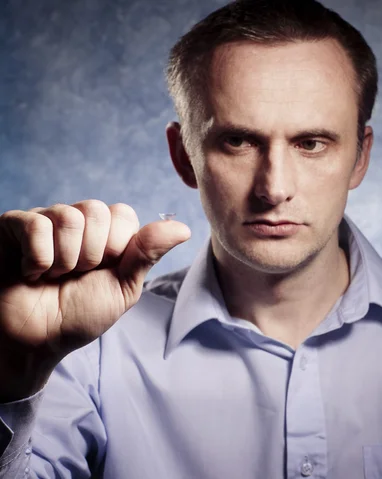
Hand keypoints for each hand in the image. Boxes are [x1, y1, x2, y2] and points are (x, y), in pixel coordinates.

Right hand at [0, 201, 190, 400]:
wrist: (36, 341)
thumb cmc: (79, 315)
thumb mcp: (122, 288)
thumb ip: (148, 253)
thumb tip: (183, 228)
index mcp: (105, 233)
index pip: (123, 214)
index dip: (116, 248)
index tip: (103, 271)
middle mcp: (76, 222)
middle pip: (97, 211)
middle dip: (91, 255)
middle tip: (76, 276)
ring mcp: (44, 221)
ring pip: (69, 217)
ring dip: (65, 260)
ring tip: (53, 277)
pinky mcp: (13, 226)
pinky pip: (36, 225)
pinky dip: (38, 259)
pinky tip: (31, 273)